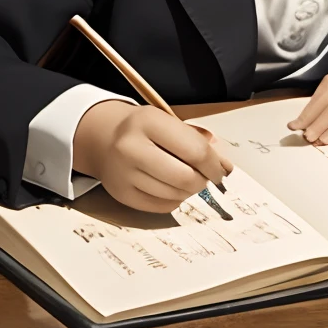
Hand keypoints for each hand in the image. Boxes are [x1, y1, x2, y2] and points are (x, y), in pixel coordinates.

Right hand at [73, 102, 231, 212]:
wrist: (104, 138)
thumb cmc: (144, 129)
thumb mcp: (168, 121)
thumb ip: (196, 140)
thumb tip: (224, 166)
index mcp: (148, 121)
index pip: (194, 150)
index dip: (214, 164)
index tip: (222, 170)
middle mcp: (132, 147)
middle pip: (185, 177)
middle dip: (203, 181)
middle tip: (207, 177)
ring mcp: (124, 173)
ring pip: (175, 195)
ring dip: (189, 191)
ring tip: (187, 179)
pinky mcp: (122, 194)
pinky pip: (161, 206)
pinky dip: (175, 199)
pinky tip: (172, 187)